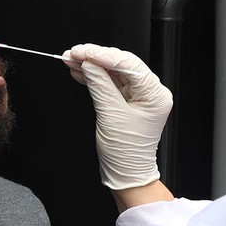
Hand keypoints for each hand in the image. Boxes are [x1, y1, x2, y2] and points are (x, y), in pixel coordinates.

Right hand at [63, 43, 172, 190]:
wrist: (126, 174)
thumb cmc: (125, 152)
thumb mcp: (110, 115)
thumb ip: (100, 85)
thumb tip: (89, 64)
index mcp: (155, 95)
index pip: (129, 64)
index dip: (103, 55)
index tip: (82, 51)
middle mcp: (151, 93)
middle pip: (122, 65)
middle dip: (95, 58)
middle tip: (72, 54)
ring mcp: (139, 96)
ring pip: (114, 72)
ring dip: (91, 66)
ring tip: (70, 60)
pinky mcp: (128, 101)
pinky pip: (110, 83)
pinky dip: (94, 77)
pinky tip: (79, 72)